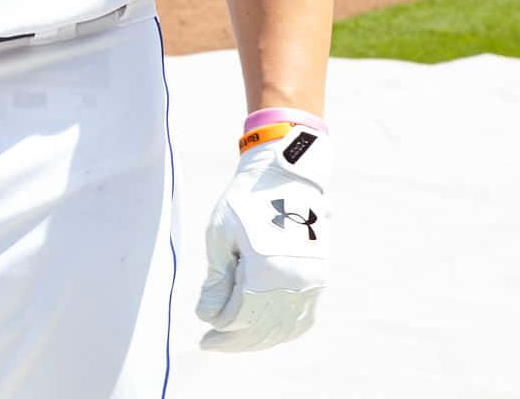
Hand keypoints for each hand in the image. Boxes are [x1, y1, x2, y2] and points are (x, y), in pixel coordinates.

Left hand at [196, 126, 329, 352]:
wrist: (286, 176)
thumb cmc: (246, 200)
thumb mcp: (219, 234)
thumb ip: (216, 280)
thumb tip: (210, 316)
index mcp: (267, 271)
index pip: (239, 316)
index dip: (217, 323)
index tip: (200, 322)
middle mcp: (295, 284)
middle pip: (261, 329)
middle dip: (233, 340)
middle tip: (208, 343)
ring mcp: (311, 284)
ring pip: (282, 330)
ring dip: (256, 340)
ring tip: (232, 341)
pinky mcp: (318, 281)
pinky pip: (301, 321)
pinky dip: (281, 333)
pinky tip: (263, 332)